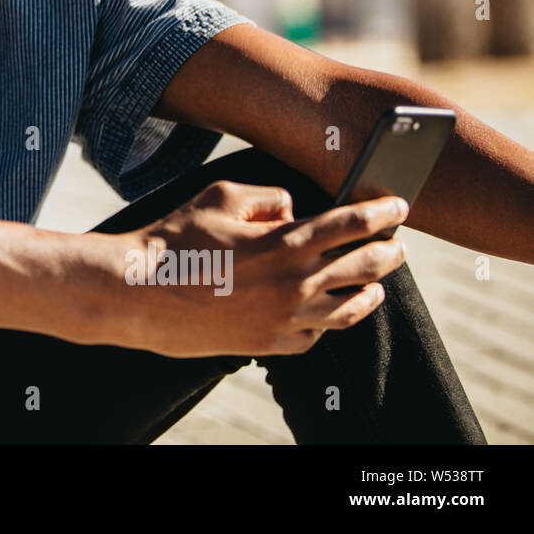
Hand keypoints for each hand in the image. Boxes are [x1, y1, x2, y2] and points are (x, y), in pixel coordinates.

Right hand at [94, 180, 408, 357]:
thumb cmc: (176, 239)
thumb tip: (293, 211)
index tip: (398, 206)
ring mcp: (287, 318)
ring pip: (352, 308)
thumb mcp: (221, 196)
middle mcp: (296, 283)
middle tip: (397, 245)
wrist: (141, 293)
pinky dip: (329, 321)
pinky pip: (317, 334)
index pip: (354, 223)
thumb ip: (268, 198)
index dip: (383, 212)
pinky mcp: (271, 343)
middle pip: (366, 266)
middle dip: (389, 251)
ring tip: (377, 285)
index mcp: (288, 241)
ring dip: (372, 292)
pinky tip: (329, 311)